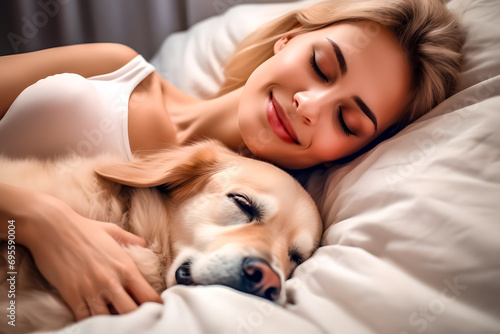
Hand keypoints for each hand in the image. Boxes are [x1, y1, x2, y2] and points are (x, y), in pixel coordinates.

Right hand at [25, 193, 161, 320]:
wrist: (51, 227)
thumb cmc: (83, 228)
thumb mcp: (112, 231)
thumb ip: (131, 240)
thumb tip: (144, 245)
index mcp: (125, 266)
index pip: (148, 296)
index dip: (155, 306)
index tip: (154, 309)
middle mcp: (111, 280)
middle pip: (132, 313)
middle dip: (137, 318)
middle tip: (136, 318)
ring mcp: (91, 289)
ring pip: (108, 320)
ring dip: (113, 321)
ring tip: (114, 319)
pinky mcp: (72, 295)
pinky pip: (85, 318)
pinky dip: (91, 322)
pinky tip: (94, 319)